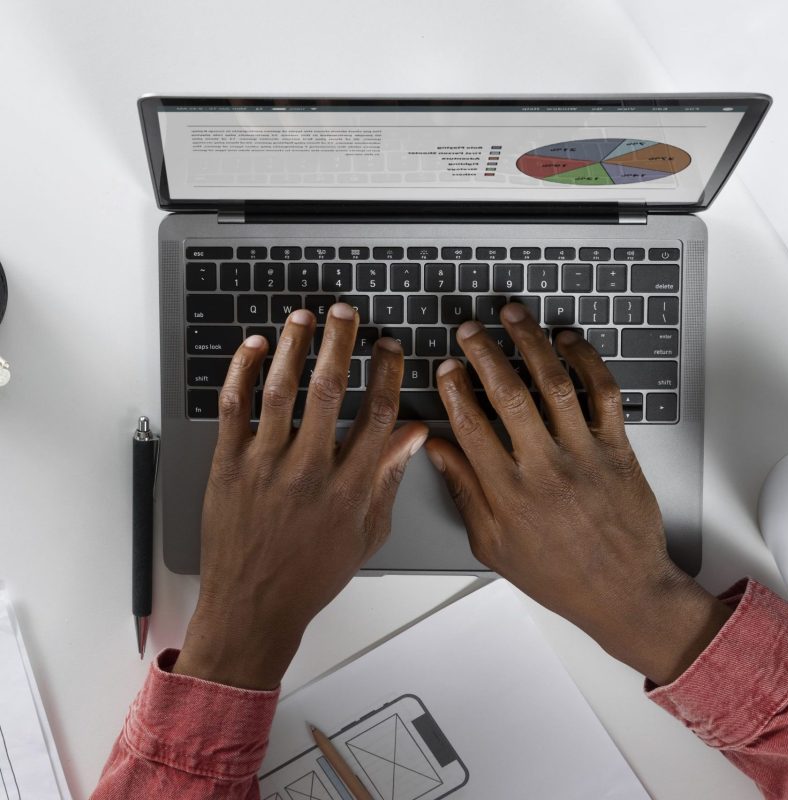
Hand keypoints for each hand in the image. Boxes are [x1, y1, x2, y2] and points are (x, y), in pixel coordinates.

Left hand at [174, 303, 427, 689]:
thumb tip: (412, 435)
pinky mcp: (228, 466)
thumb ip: (388, 479)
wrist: (254, 607)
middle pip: (330, 389)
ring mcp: (265, 465)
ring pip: (281, 390)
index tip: (388, 348)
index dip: (387, 373)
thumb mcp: (367, 534)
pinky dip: (242, 373)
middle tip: (346, 313)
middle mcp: (309, 470)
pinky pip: (234, 408)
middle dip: (340, 342)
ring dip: (293, 346)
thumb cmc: (311, 574)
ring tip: (303, 316)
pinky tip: (253, 348)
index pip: (378, 414)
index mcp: (349, 488)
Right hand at [426, 304, 731, 685]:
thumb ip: (465, 491)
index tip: (446, 366)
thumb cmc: (557, 573)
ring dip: (531, 343)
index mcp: (509, 494)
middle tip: (470, 329)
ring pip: (554, 384)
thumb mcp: (494, 544)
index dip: (454, 389)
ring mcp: (585, 454)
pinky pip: (604, 393)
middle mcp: (545, 468)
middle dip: (485, 354)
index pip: (471, 426)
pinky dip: (588, 361)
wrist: (624, 591)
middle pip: (509, 395)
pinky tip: (569, 341)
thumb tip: (439, 449)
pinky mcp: (617, 448)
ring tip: (513, 315)